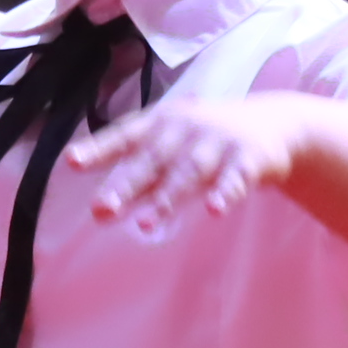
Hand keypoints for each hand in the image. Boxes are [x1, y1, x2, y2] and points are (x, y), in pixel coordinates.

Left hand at [65, 93, 306, 240]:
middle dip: (126, 185)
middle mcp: (186, 129)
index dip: (99, 149)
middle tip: (101, 210)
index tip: (72, 162)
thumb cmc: (208, 139)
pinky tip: (214, 211)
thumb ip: (139, 174)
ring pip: (189, 172)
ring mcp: (218, 142)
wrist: (275, 123)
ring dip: (167, 198)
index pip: (125, 136)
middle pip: (152, 159)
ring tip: (144, 225)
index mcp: (162, 123)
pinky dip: (225, 194)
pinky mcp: (250, 159)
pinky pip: (235, 179)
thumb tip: (99, 207)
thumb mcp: (172, 148)